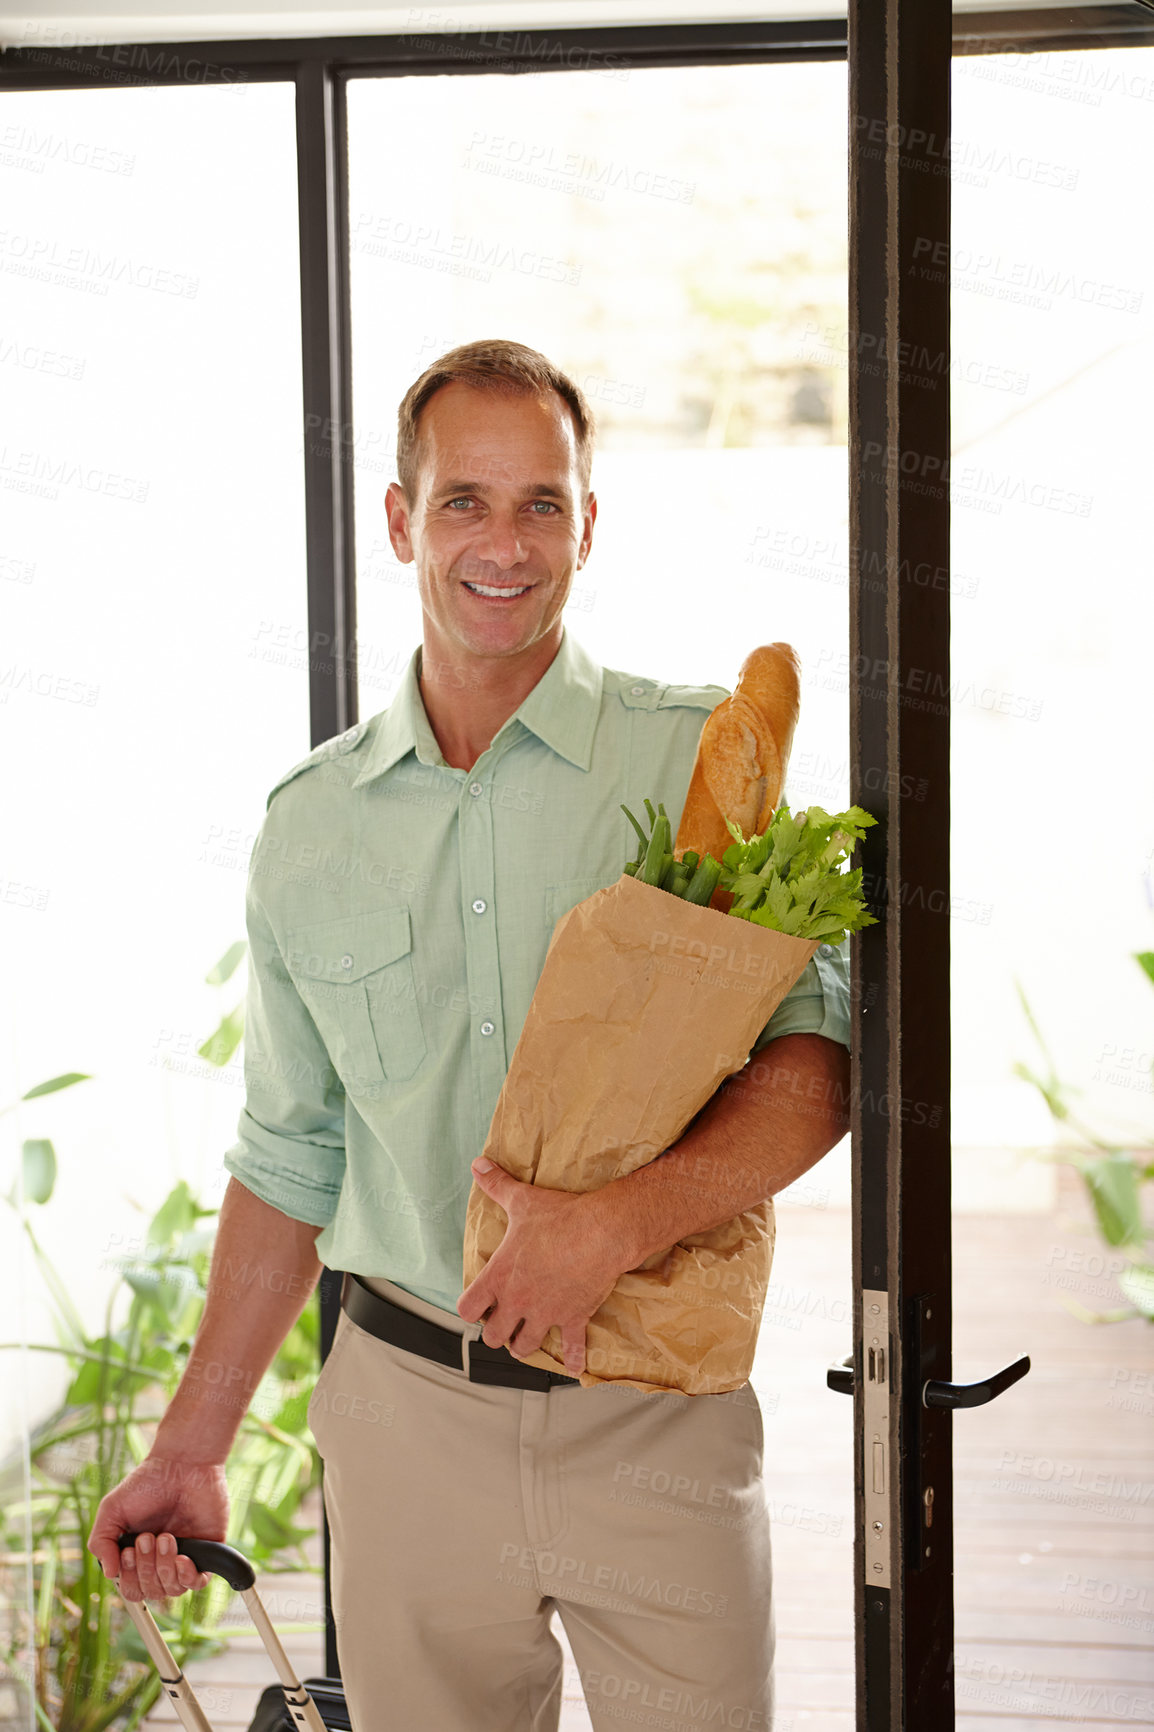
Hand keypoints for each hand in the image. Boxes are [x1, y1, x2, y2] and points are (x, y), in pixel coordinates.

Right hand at [87, 1453, 228, 1602]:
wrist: (182, 1462)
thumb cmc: (147, 1483)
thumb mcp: (112, 1510)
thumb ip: (101, 1542)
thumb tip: (109, 1574)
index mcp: (137, 1556)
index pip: (131, 1589)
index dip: (129, 1578)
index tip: (129, 1550)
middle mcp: (160, 1561)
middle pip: (151, 1592)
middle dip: (146, 1567)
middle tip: (148, 1537)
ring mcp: (184, 1557)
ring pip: (173, 1589)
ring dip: (164, 1566)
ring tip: (166, 1537)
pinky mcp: (207, 1551)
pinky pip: (198, 1582)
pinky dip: (188, 1576)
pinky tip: (182, 1558)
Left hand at [457, 1158, 631, 1375]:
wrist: (601, 1231)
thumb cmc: (560, 1217)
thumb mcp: (521, 1200)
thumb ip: (496, 1184)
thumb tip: (478, 1164)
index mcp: (499, 1277)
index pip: (467, 1309)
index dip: (470, 1308)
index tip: (479, 1302)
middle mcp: (517, 1301)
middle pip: (493, 1337)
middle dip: (497, 1331)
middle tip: (503, 1321)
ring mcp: (544, 1314)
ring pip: (524, 1347)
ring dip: (523, 1344)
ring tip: (526, 1336)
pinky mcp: (572, 1319)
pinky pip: (571, 1348)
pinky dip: (574, 1359)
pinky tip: (575, 1366)